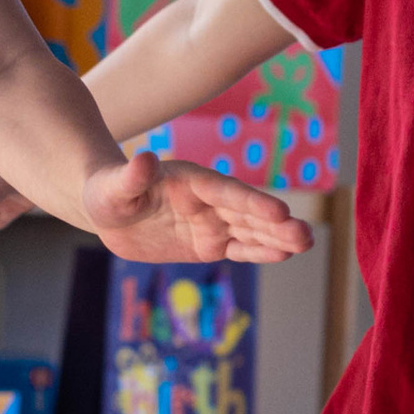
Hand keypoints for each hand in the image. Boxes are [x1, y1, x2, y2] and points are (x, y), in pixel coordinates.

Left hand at [84, 153, 315, 263]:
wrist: (108, 208)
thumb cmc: (107, 192)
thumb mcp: (113, 187)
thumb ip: (132, 176)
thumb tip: (145, 159)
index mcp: (191, 182)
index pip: (226, 193)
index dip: (252, 202)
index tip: (279, 211)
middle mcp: (208, 200)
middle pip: (246, 213)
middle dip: (275, 225)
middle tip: (305, 235)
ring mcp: (211, 222)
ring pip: (249, 231)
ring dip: (277, 239)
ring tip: (306, 243)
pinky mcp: (208, 243)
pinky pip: (239, 248)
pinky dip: (260, 252)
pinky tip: (285, 255)